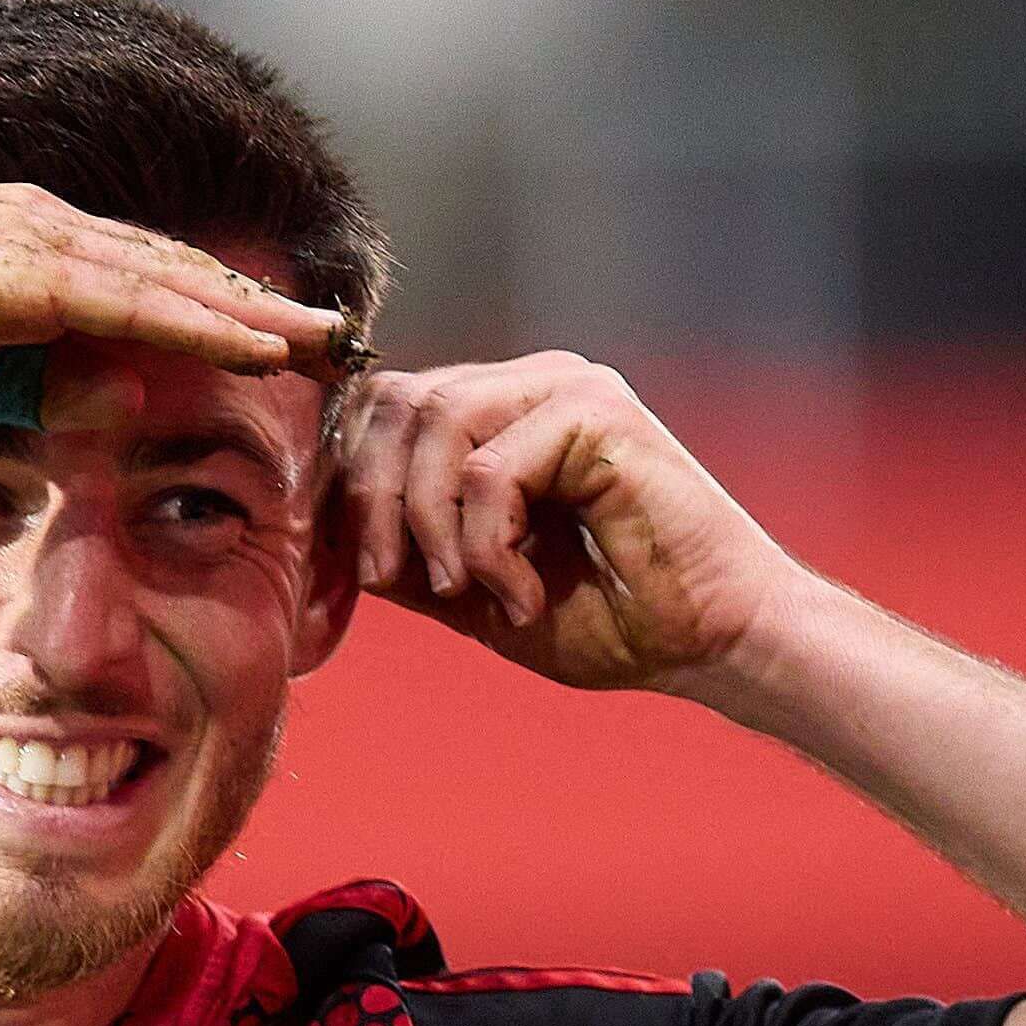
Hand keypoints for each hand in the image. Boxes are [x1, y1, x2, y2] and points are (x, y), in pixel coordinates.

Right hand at [0, 185, 344, 443]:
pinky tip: (259, 347)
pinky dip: (201, 322)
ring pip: (173, 278)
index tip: (292, 351)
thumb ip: (47, 390)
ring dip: (255, 313)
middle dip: (265, 307)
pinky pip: (132, 299)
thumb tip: (128, 403)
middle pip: (183, 270)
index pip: (155, 282)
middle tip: (343, 339)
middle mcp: (47, 226)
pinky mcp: (19, 264)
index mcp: (36, 251)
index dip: (227, 315)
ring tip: (325, 344)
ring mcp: (34, 236)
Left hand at [337, 355, 801, 694]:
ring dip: (430, 525)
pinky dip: (486, 547)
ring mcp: (565, 388)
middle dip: (373, 500)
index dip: (351, 483)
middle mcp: (528, 384)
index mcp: (497, 413)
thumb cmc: (607, 620)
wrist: (707, 641)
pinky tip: (523, 594)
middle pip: (394, 400)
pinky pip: (489, 469)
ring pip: (434, 423)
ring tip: (469, 592)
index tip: (365, 571)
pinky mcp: (596, 412)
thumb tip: (318, 532)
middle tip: (396, 579)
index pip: (383, 407)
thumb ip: (405, 552)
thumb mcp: (472, 591)